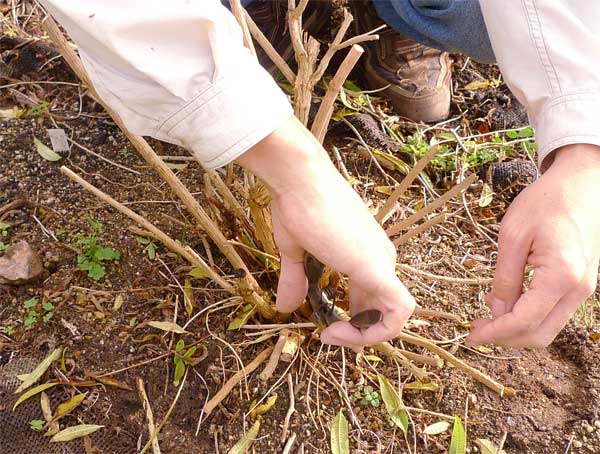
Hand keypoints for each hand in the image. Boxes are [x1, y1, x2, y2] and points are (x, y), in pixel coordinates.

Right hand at [237, 116, 414, 350]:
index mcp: (365, 254)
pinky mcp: (378, 268)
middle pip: (383, 311)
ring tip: (331, 334)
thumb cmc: (296, 207)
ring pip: (395, 317)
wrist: (300, 181)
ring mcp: (382, 262)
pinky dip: (377, 332)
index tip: (323, 327)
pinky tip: (341, 329)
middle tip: (326, 335)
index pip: (372, 299)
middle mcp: (380, 258)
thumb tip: (284, 306)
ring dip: (365, 336)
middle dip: (358, 333)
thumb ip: (295, 280)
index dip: (354, 322)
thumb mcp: (295, 252)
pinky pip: (399, 312)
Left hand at [468, 144, 599, 347]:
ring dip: (516, 329)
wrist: (584, 183)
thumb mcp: (513, 236)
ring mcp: (583, 289)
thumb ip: (505, 278)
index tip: (470, 335)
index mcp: (562, 276)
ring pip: (548, 328)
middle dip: (504, 338)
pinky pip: (553, 312)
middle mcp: (578, 289)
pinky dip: (529, 316)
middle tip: (475, 328)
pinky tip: (506, 303)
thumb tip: (496, 312)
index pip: (525, 321)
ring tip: (486, 316)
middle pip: (540, 335)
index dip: (495, 333)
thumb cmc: (547, 201)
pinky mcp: (580, 284)